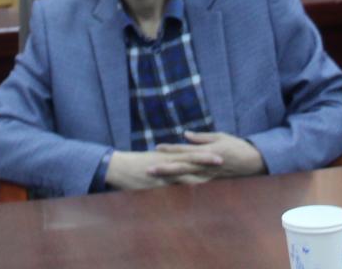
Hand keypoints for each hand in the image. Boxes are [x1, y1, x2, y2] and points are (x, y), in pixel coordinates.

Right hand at [105, 149, 221, 189]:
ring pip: (185, 169)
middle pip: (191, 160)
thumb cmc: (133, 166)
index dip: (204, 155)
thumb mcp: (152, 163)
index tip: (218, 154)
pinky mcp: (156, 179)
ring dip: (200, 171)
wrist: (117, 166)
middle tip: (223, 159)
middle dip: (207, 160)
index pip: (189, 155)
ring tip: (214, 172)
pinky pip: (172, 182)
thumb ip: (164, 166)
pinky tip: (194, 188)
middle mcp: (167, 161)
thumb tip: (174, 172)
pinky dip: (183, 183)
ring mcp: (162, 170)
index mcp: (167, 156)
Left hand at [154, 131, 265, 179]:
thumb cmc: (237, 146)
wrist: (254, 162)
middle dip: (165, 168)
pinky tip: (173, 189)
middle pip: (182, 166)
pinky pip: (195, 185)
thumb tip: (185, 134)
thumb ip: (201, 137)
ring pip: (186, 178)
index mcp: (206, 151)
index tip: (156, 148)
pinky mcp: (212, 182)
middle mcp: (205, 164)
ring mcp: (209, 175)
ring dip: (170, 178)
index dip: (171, 149)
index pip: (185, 149)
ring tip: (156, 178)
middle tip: (149, 170)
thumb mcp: (219, 136)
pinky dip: (184, 187)